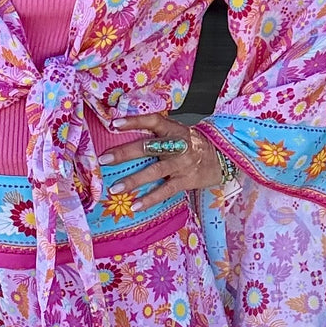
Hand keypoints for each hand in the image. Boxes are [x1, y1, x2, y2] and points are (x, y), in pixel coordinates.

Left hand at [98, 112, 222, 213]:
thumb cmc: (191, 144)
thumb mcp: (177, 132)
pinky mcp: (185, 181)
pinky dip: (150, 199)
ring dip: (133, 181)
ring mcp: (182, 164)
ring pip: (154, 171)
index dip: (134, 121)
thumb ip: (157, 133)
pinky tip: (136, 206)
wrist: (221, 158)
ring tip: (115, 189)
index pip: (153, 121)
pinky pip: (165, 191)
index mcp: (173, 129)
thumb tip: (123, 133)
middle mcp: (177, 145)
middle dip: (124, 153)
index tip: (115, 124)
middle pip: (148, 147)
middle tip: (104, 159)